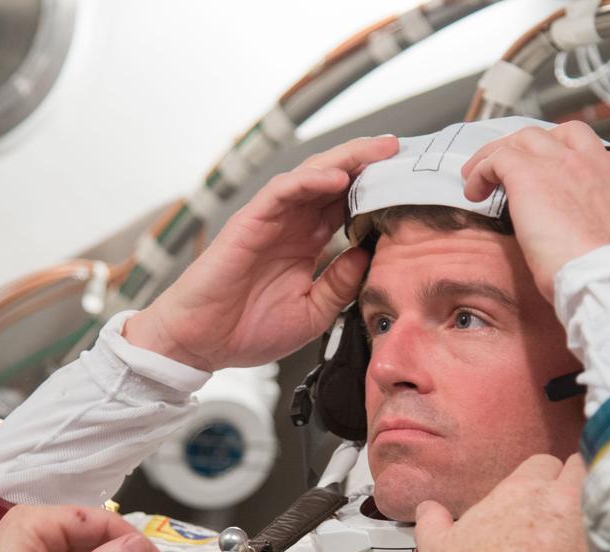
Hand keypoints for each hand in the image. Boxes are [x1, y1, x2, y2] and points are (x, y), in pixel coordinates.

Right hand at [123, 135, 399, 370]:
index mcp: (304, 246)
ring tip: (378, 151)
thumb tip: (369, 254)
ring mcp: (270, 221)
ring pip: (312, 176)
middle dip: (368, 163)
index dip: (375, 192)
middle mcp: (289, 227)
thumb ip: (340, 284)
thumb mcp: (312, 313)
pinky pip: (281, 191)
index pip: (345, 208)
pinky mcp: (249, 222)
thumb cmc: (245, 331)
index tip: (408, 184)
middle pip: (334, 182)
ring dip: (346, 160)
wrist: (200, 343)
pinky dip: (310, 180)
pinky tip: (338, 177)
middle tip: (400, 150)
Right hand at [414, 454, 609, 551]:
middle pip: (584, 468)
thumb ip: (432, 520)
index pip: (543, 462)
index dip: (539, 478)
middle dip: (576, 481)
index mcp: (525, 490)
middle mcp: (566, 500)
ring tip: (590, 526)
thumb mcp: (437, 549)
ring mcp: (596, 527)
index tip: (536, 494)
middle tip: (566, 504)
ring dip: (600, 506)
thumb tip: (429, 509)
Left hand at [459, 121, 609, 300]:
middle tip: (510, 167)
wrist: (603, 278)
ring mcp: (562, 163)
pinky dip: (481, 171)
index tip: (546, 178)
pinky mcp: (530, 174)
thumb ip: (603, 224)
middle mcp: (594, 162)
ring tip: (480, 176)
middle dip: (530, 146)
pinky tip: (474, 191)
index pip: (589, 152)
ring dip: (500, 154)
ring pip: (525, 138)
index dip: (562, 160)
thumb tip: (582, 232)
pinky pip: (498, 158)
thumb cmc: (609, 274)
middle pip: (558, 134)